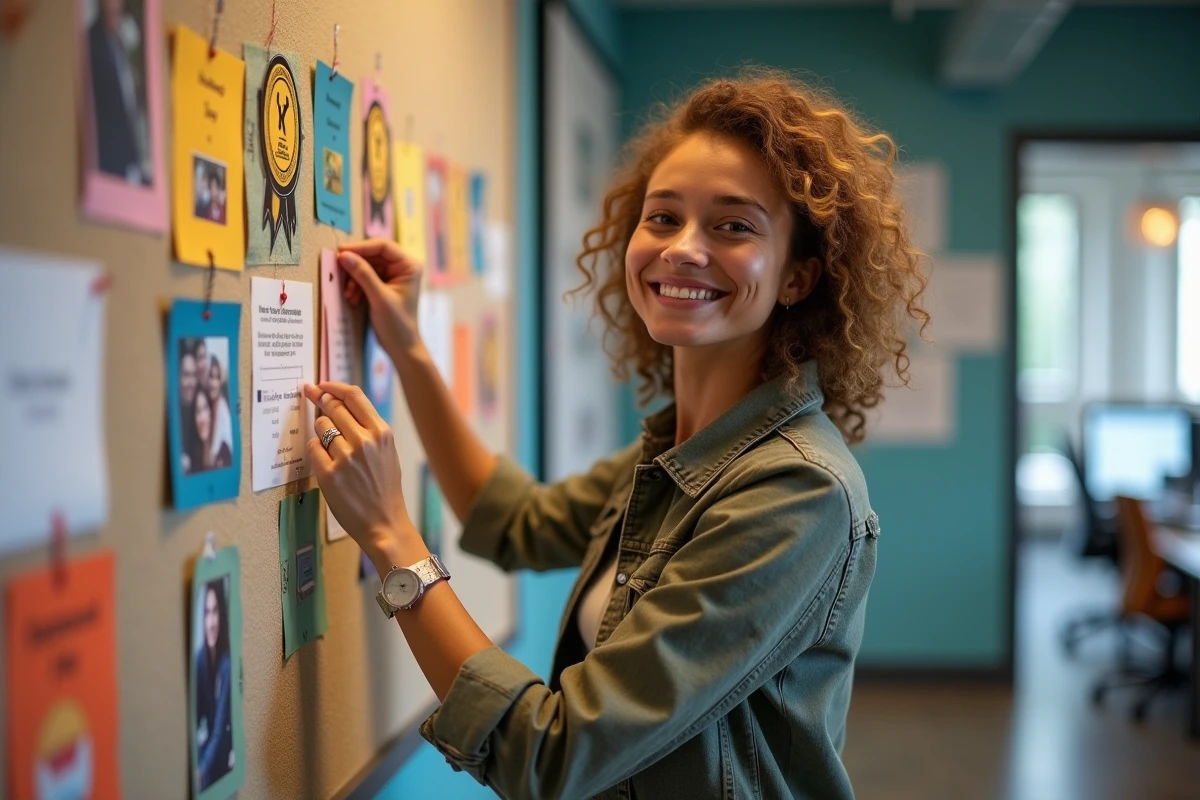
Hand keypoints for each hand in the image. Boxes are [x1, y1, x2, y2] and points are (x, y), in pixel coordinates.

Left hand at [303, 382, 412, 560]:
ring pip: (321, 426)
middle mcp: (364, 441)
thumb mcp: (387, 451)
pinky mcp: (329, 474)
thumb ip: (369, 428)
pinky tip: (324, 460)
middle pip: (333, 407)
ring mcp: (345, 457)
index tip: (322, 385)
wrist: (384, 522)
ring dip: (320, 430)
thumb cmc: (385, 488)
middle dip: (320, 400)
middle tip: (312, 396)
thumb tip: (343, 406)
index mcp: (381, 432)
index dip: (334, 386)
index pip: (354, 396)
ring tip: (329, 444)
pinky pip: (312, 448)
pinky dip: (315, 450)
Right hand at [337, 239, 423, 355]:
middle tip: (339, 274)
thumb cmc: (397, 324)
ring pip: (367, 267)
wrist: (402, 347)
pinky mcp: (385, 285)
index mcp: (409, 266)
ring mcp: (394, 276)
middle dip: (356, 267)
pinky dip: (357, 286)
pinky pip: (367, 278)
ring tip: (348, 295)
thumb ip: (362, 274)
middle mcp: (403, 267)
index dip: (361, 247)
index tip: (341, 252)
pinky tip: (352, 298)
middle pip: (373, 256)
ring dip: (354, 279)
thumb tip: (344, 256)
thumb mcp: (378, 298)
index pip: (383, 246)